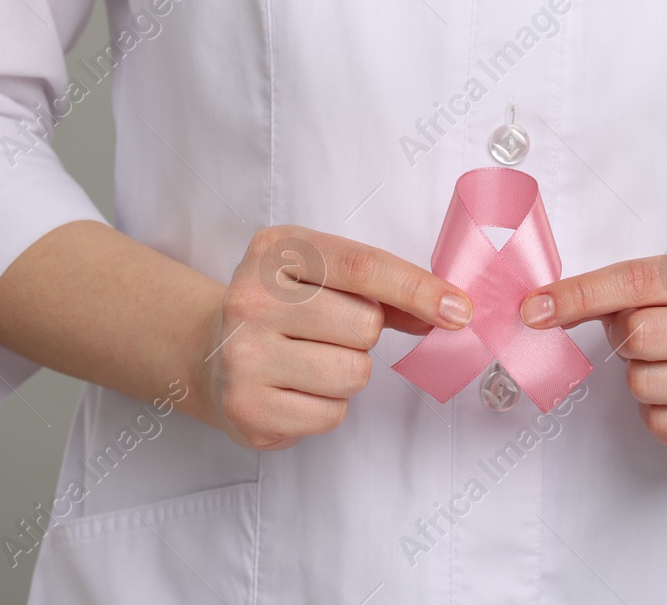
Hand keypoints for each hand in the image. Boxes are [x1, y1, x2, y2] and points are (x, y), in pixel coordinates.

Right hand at [202, 225, 472, 449]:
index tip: (459, 309)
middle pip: (364, 325)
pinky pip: (331, 415)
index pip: (362, 266)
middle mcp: (250, 299)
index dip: (417, 288)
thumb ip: (382, 288)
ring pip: (353, 374)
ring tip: (310, 361)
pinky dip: (327, 406)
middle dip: (364, 334)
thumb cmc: (283, 308)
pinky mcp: (247, 409)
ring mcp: (243, 357)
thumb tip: (449, 310)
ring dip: (348, 373)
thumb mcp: (321, 274)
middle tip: (328, 331)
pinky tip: (295, 388)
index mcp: (274, 250)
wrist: (207, 352)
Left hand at [521, 254, 666, 459]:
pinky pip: (661, 424)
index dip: (579, 295)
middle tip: (639, 341)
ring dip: (639, 379)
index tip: (534, 310)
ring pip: (645, 383)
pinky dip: (655, 413)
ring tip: (666, 369)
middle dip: (623, 341)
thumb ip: (614, 292)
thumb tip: (540, 309)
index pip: (637, 280)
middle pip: (640, 334)